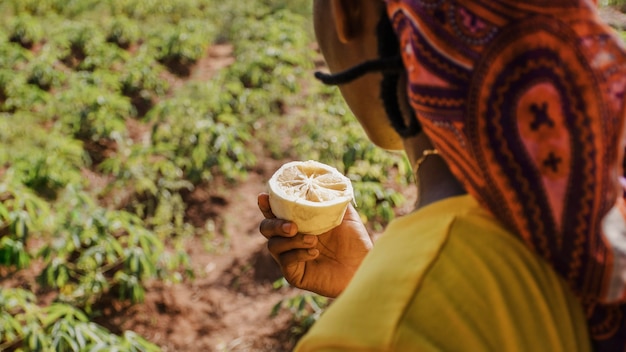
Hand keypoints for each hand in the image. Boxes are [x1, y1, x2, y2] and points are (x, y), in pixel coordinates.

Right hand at [258, 193, 372, 297]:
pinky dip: (298, 254)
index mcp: (298, 222)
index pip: (274, 212)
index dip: (266, 204)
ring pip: (274, 246)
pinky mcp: (295, 274)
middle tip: (292, 226)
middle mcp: (290, 239)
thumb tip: (321, 180)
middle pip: (266, 228)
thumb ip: (330, 198)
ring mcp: (291, 257)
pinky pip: (286, 262)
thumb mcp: (344, 214)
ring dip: (291, 240)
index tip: (264, 196)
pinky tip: (315, 252)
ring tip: (313, 239)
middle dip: (274, 224)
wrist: (363, 267)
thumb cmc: (355, 241)